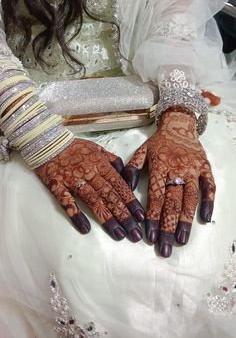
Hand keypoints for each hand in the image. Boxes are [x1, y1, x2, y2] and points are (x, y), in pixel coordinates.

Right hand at [35, 138, 144, 241]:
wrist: (47, 142)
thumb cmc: (74, 147)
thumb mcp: (97, 148)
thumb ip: (113, 161)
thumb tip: (127, 175)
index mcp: (100, 163)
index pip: (119, 184)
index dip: (130, 201)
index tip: (140, 216)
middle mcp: (89, 172)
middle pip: (109, 195)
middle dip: (124, 215)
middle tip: (134, 233)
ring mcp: (73, 179)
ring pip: (93, 200)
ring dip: (106, 218)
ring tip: (118, 234)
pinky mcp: (57, 185)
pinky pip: (67, 202)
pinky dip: (76, 215)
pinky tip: (85, 228)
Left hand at [123, 107, 215, 256]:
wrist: (180, 124)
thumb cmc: (158, 142)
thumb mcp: (141, 150)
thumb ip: (132, 167)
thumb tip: (126, 187)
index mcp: (160, 165)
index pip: (155, 196)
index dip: (152, 217)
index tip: (149, 235)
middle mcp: (177, 169)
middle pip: (173, 202)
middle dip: (168, 227)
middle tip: (165, 248)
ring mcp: (193, 169)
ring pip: (190, 198)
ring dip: (186, 220)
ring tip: (182, 240)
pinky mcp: (205, 168)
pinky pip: (209, 186)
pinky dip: (208, 202)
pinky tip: (204, 218)